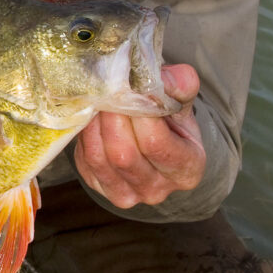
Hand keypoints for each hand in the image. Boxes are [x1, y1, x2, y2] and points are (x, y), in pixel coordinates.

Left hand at [74, 64, 204, 207]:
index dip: (138, 113)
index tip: (130, 88)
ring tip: (99, 100)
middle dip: (112, 118)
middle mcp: (158, 189)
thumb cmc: (169, 119)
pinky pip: (86, 161)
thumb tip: (160, 78)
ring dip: (95, 125)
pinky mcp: (100, 187)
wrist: (151, 138)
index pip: (156, 143)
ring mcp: (127, 194)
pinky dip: (86, 135)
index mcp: (187, 169)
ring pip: (101, 158)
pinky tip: (92, 117)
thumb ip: (180, 85)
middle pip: (124, 154)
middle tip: (108, 91)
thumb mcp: (182, 100)